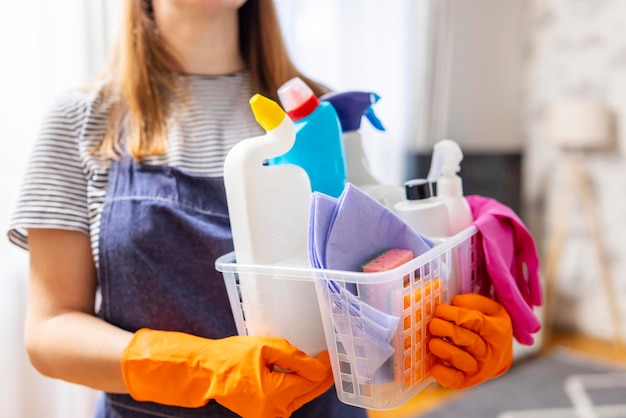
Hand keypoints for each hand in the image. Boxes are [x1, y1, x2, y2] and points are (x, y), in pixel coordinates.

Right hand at [121, 329, 333, 416]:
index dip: (324, 367)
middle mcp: (275, 411)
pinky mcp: (266, 415)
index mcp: (275, 394)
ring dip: (309, 381)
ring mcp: (270, 416)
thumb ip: (296, 358)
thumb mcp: (265, 347)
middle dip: (320, 375)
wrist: (206, 373)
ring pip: (301, 397)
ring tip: (316, 363)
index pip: (312, 381)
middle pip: (309, 392)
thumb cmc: (231, 357)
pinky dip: (296, 387)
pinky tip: (299, 374)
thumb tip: (319, 368)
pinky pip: (289, 400)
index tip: (330, 354)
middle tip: (328, 358)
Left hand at [428, 294, 512, 389]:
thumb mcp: (490, 308)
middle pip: (468, 341)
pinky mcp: (469, 381)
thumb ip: (473, 302)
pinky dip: (444, 375)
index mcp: (498, 330)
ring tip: (433, 342)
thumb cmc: (489, 326)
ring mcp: (481, 369)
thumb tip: (454, 303)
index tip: (439, 310)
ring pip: (462, 360)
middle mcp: (491, 352)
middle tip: (433, 325)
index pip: (476, 321)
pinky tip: (435, 366)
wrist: (499, 355)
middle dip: (447, 330)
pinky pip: (456, 380)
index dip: (454, 315)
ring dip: (444, 350)